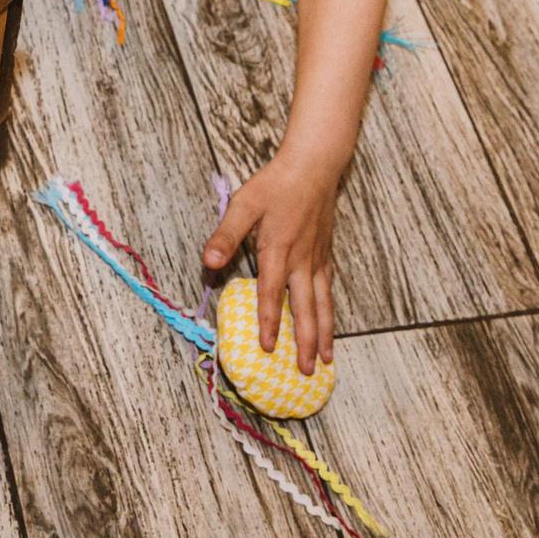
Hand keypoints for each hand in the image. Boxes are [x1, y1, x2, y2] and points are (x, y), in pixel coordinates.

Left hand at [203, 156, 339, 373]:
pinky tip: (329, 324)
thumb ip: (225, 236)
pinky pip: (329, 290)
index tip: (266, 348)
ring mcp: (316, 259)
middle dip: (303, 342)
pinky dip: (330, 312)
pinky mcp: (325, 254)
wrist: (313, 166)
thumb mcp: (243, 204)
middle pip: (304, 308)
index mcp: (277, 250)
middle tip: (305, 371)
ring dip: (323, 334)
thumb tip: (208, 263)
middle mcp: (300, 260)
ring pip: (322, 304)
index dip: (268, 322)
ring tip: (325, 360)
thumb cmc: (275, 184)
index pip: (271, 293)